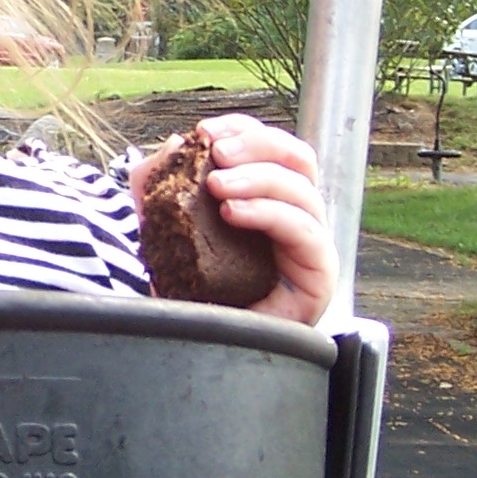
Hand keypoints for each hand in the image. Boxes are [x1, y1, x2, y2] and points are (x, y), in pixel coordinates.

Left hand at [130, 117, 336, 326]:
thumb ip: (158, 184)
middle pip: (299, 159)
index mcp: (268, 200)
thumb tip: (174, 143)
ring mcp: (311, 247)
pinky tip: (233, 213)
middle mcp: (296, 218)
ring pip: (304, 191)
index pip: (273, 149)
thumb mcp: (159, 226)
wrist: (188, 347)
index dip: (245, 130)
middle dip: (259, 145)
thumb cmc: (184, 289)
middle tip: (216, 152)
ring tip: (216, 187)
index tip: (206, 131)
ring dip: (258, 178)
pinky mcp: (318, 276)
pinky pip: (306, 232)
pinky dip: (271, 213)